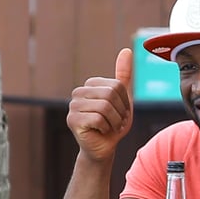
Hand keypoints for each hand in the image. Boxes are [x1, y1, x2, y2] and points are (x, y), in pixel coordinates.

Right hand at [66, 47, 133, 162]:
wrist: (103, 148)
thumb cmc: (113, 124)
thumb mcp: (123, 99)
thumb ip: (123, 75)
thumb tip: (127, 50)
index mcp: (90, 85)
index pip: (117, 85)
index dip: (125, 102)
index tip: (120, 113)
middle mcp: (78, 92)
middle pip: (110, 94)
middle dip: (120, 112)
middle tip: (117, 122)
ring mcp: (73, 106)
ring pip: (104, 107)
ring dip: (114, 121)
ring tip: (110, 127)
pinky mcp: (72, 120)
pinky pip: (97, 119)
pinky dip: (106, 128)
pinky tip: (101, 132)